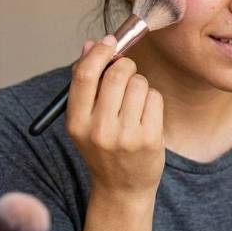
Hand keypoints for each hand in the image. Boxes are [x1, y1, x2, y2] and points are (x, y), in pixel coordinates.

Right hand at [65, 35, 164, 194]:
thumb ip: (85, 83)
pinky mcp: (149, 139)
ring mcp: (125, 136)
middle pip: (115, 75)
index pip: (84, 76)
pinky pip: (154, 98)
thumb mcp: (85, 121)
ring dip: (139, 83)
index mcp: (76, 123)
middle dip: (125, 65)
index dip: (99, 52)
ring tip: (135, 100)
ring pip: (139, 83)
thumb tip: (90, 44)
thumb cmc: (103, 148)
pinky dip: (152, 98)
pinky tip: (145, 114)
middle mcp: (99, 130)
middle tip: (126, 70)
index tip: (108, 41)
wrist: (122, 188)